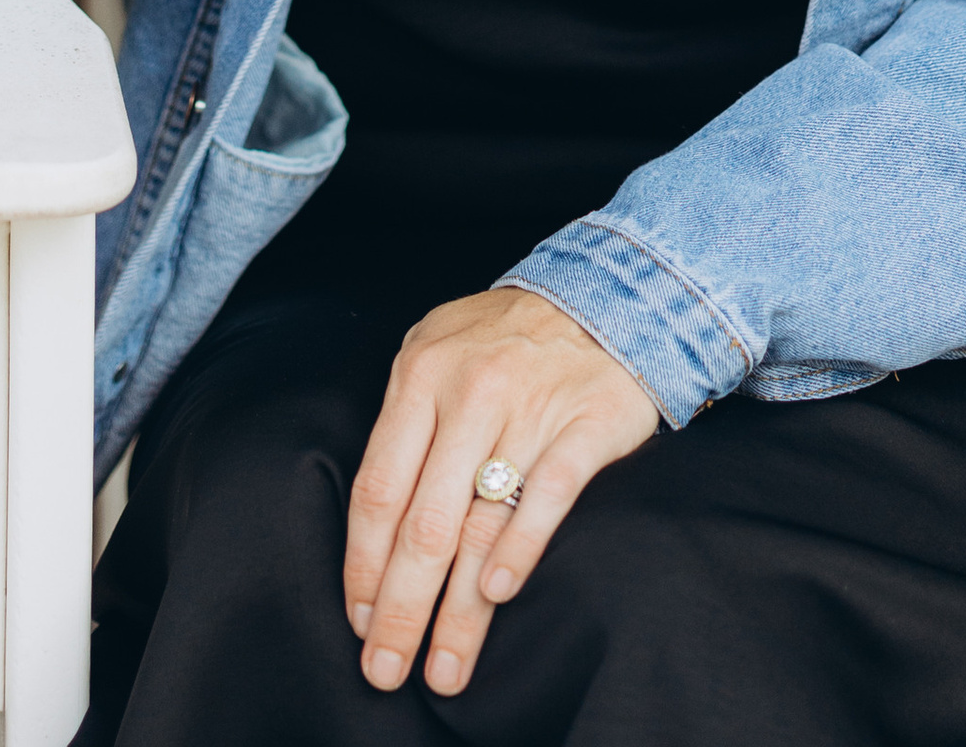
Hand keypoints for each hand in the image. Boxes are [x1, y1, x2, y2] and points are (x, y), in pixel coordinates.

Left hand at [344, 289, 661, 698]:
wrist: (608, 295)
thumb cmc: (507, 338)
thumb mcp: (437, 351)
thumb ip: (406, 422)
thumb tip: (374, 522)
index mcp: (420, 377)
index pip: (379, 490)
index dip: (364, 565)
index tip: (358, 622)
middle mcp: (469, 394)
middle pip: (422, 523)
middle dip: (400, 609)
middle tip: (386, 671)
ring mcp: (529, 409)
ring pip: (480, 526)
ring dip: (459, 611)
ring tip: (444, 668)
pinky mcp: (586, 425)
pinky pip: (549, 496)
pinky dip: (521, 547)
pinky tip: (497, 594)